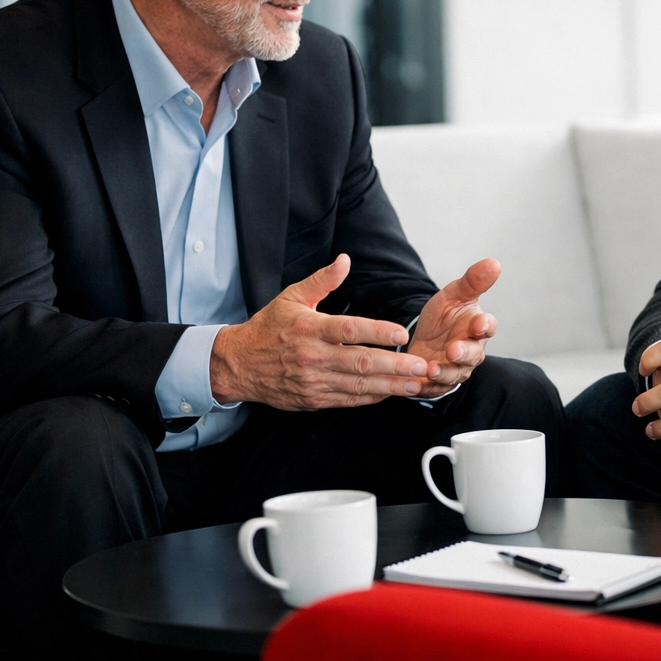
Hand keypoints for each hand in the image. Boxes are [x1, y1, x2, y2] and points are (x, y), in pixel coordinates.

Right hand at [209, 254, 431, 408]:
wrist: (237, 364)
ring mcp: (313, 380)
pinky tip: (391, 392)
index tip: (401, 334)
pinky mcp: (313, 398)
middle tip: (422, 366)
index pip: (349, 329)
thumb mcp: (291, 297)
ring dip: (390, 385)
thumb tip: (345, 261)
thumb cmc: (268, 328)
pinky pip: (348, 400)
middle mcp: (313, 356)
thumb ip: (322, 280)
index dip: (378, 332)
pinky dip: (371, 397)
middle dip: (395, 366)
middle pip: (360, 362)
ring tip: (416, 384)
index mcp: (310, 328)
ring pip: (358, 385)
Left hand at [407, 259, 500, 396]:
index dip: (485, 325)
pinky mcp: (438, 383)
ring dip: (444, 373)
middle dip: (463, 354)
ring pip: (454, 374)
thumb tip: (494, 263)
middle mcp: (471, 350)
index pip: (488, 326)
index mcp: (477, 327)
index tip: (479, 323)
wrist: (424, 338)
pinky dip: (426, 387)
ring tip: (431, 368)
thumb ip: (473, 281)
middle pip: (473, 355)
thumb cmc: (445, 317)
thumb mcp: (454, 295)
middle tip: (452, 350)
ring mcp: (455, 368)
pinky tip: (415, 383)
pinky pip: (434, 388)